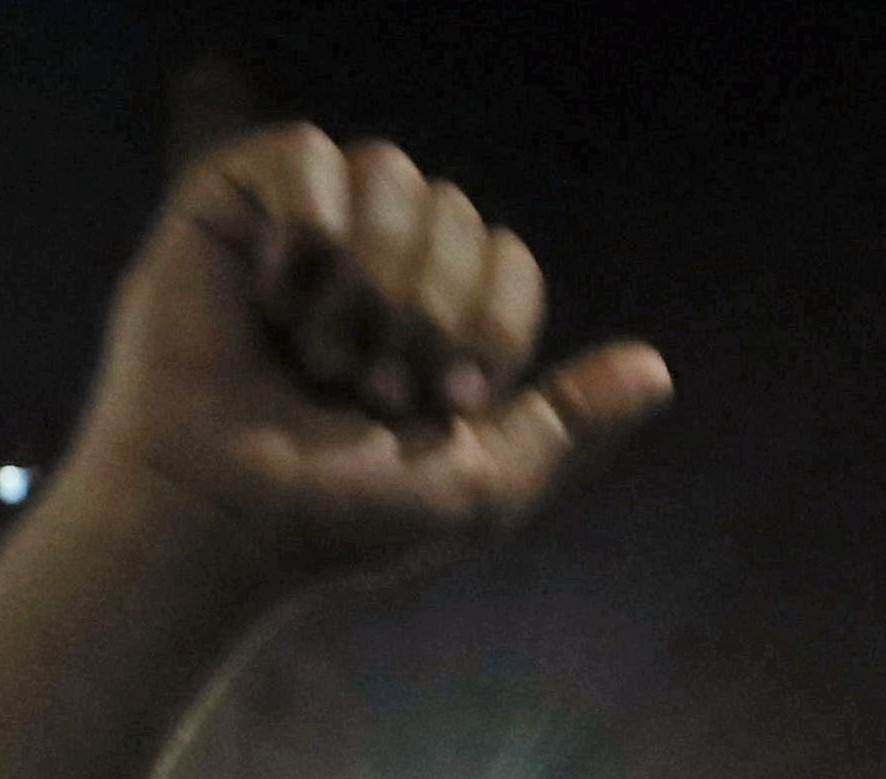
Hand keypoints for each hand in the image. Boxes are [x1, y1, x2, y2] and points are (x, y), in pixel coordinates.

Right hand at [60, 126, 672, 590]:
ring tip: (320, 357)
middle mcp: (377, 268)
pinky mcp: (233, 206)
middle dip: (428, 311)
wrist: (227, 517)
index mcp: (438, 322)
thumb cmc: (346, 516)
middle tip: (372, 391)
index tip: (450, 400)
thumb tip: (658, 369)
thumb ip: (570, 419)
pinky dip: (305, 228)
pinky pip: (307, 154)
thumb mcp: (486, 481)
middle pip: (457, 212)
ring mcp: (305, 232)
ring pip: (391, 173)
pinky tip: (274, 295)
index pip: (509, 260)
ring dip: (367, 280)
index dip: (492, 321)